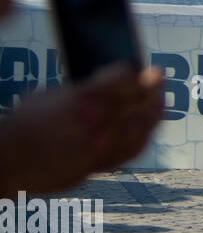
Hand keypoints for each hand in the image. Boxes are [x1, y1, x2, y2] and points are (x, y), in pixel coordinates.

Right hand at [0, 63, 164, 199]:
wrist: (8, 161)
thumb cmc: (25, 123)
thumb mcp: (50, 94)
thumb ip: (84, 89)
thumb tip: (110, 83)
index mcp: (82, 98)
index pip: (123, 78)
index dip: (134, 71)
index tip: (142, 67)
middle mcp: (96, 122)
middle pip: (138, 101)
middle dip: (152, 86)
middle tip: (159, 76)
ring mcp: (100, 146)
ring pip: (141, 126)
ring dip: (153, 111)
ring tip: (158, 101)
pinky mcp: (98, 165)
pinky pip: (131, 150)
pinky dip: (143, 135)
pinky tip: (147, 127)